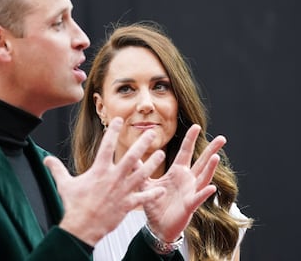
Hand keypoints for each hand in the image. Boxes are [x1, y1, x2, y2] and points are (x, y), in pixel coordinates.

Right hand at [44, 117, 165, 245]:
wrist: (83, 227)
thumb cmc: (74, 205)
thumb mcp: (64, 184)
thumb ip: (57, 169)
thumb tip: (46, 159)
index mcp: (99, 170)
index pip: (107, 145)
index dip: (113, 131)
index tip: (119, 120)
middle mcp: (114, 177)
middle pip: (132, 156)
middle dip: (142, 143)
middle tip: (152, 133)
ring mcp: (123, 190)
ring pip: (142, 174)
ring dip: (153, 164)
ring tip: (161, 153)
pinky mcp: (128, 204)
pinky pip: (144, 198)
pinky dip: (153, 193)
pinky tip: (162, 189)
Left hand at [143, 124, 223, 241]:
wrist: (157, 226)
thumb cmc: (154, 204)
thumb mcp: (146, 183)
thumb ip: (140, 168)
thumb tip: (130, 152)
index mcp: (177, 172)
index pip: (185, 152)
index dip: (190, 139)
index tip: (196, 126)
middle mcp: (187, 180)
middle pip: (201, 162)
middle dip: (211, 150)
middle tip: (221, 138)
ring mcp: (190, 192)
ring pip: (203, 178)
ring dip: (210, 168)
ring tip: (216, 157)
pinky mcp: (190, 206)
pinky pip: (198, 198)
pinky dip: (204, 193)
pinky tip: (211, 187)